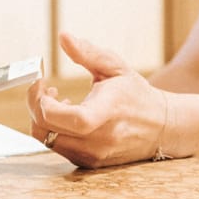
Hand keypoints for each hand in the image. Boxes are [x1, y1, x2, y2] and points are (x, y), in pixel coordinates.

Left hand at [27, 32, 167, 168]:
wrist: (161, 128)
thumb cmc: (136, 94)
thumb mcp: (116, 67)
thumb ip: (88, 53)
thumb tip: (63, 36)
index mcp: (109, 112)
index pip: (73, 119)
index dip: (47, 103)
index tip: (44, 85)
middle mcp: (101, 139)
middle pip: (48, 130)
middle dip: (36, 106)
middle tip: (44, 88)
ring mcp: (95, 154)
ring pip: (47, 140)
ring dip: (43, 118)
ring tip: (59, 100)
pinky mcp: (90, 162)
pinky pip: (58, 148)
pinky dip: (53, 130)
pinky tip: (68, 114)